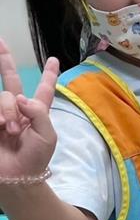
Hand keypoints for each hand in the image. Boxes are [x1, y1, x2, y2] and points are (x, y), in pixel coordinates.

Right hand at [0, 39, 58, 181]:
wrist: (17, 176)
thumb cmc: (35, 159)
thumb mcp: (48, 135)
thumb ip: (39, 111)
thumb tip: (20, 97)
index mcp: (38, 113)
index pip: (44, 90)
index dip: (49, 76)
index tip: (54, 60)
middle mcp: (18, 110)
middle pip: (12, 80)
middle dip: (5, 61)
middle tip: (0, 42)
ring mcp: (1, 115)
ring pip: (4, 97)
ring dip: (8, 112)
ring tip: (10, 130)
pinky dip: (0, 116)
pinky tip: (2, 128)